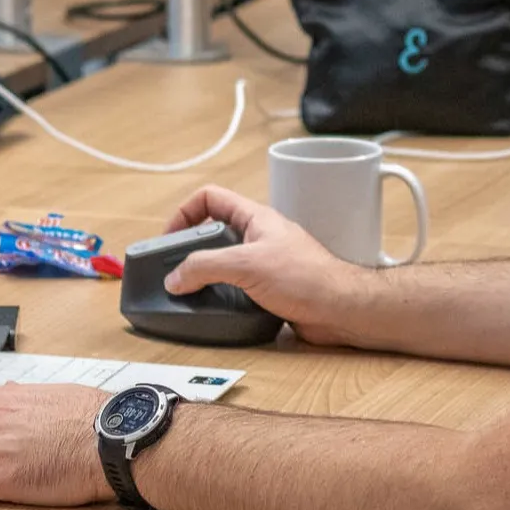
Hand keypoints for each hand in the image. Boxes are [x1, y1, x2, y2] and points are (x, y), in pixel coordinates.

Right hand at [164, 185, 366, 346]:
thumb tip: (176, 276)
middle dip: (191, 250)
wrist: (340, 309)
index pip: (210, 199)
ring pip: (224, 263)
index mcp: (254, 218)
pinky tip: (215, 310)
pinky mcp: (269, 290)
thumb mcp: (247, 265)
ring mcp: (264, 264)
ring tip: (189, 293)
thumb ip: (206, 267)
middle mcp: (258, 238)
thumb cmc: (307, 277)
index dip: (185, 213)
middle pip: (213, 233)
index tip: (169, 239)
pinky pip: (236, 288)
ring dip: (205, 277)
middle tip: (175, 271)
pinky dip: (221, 297)